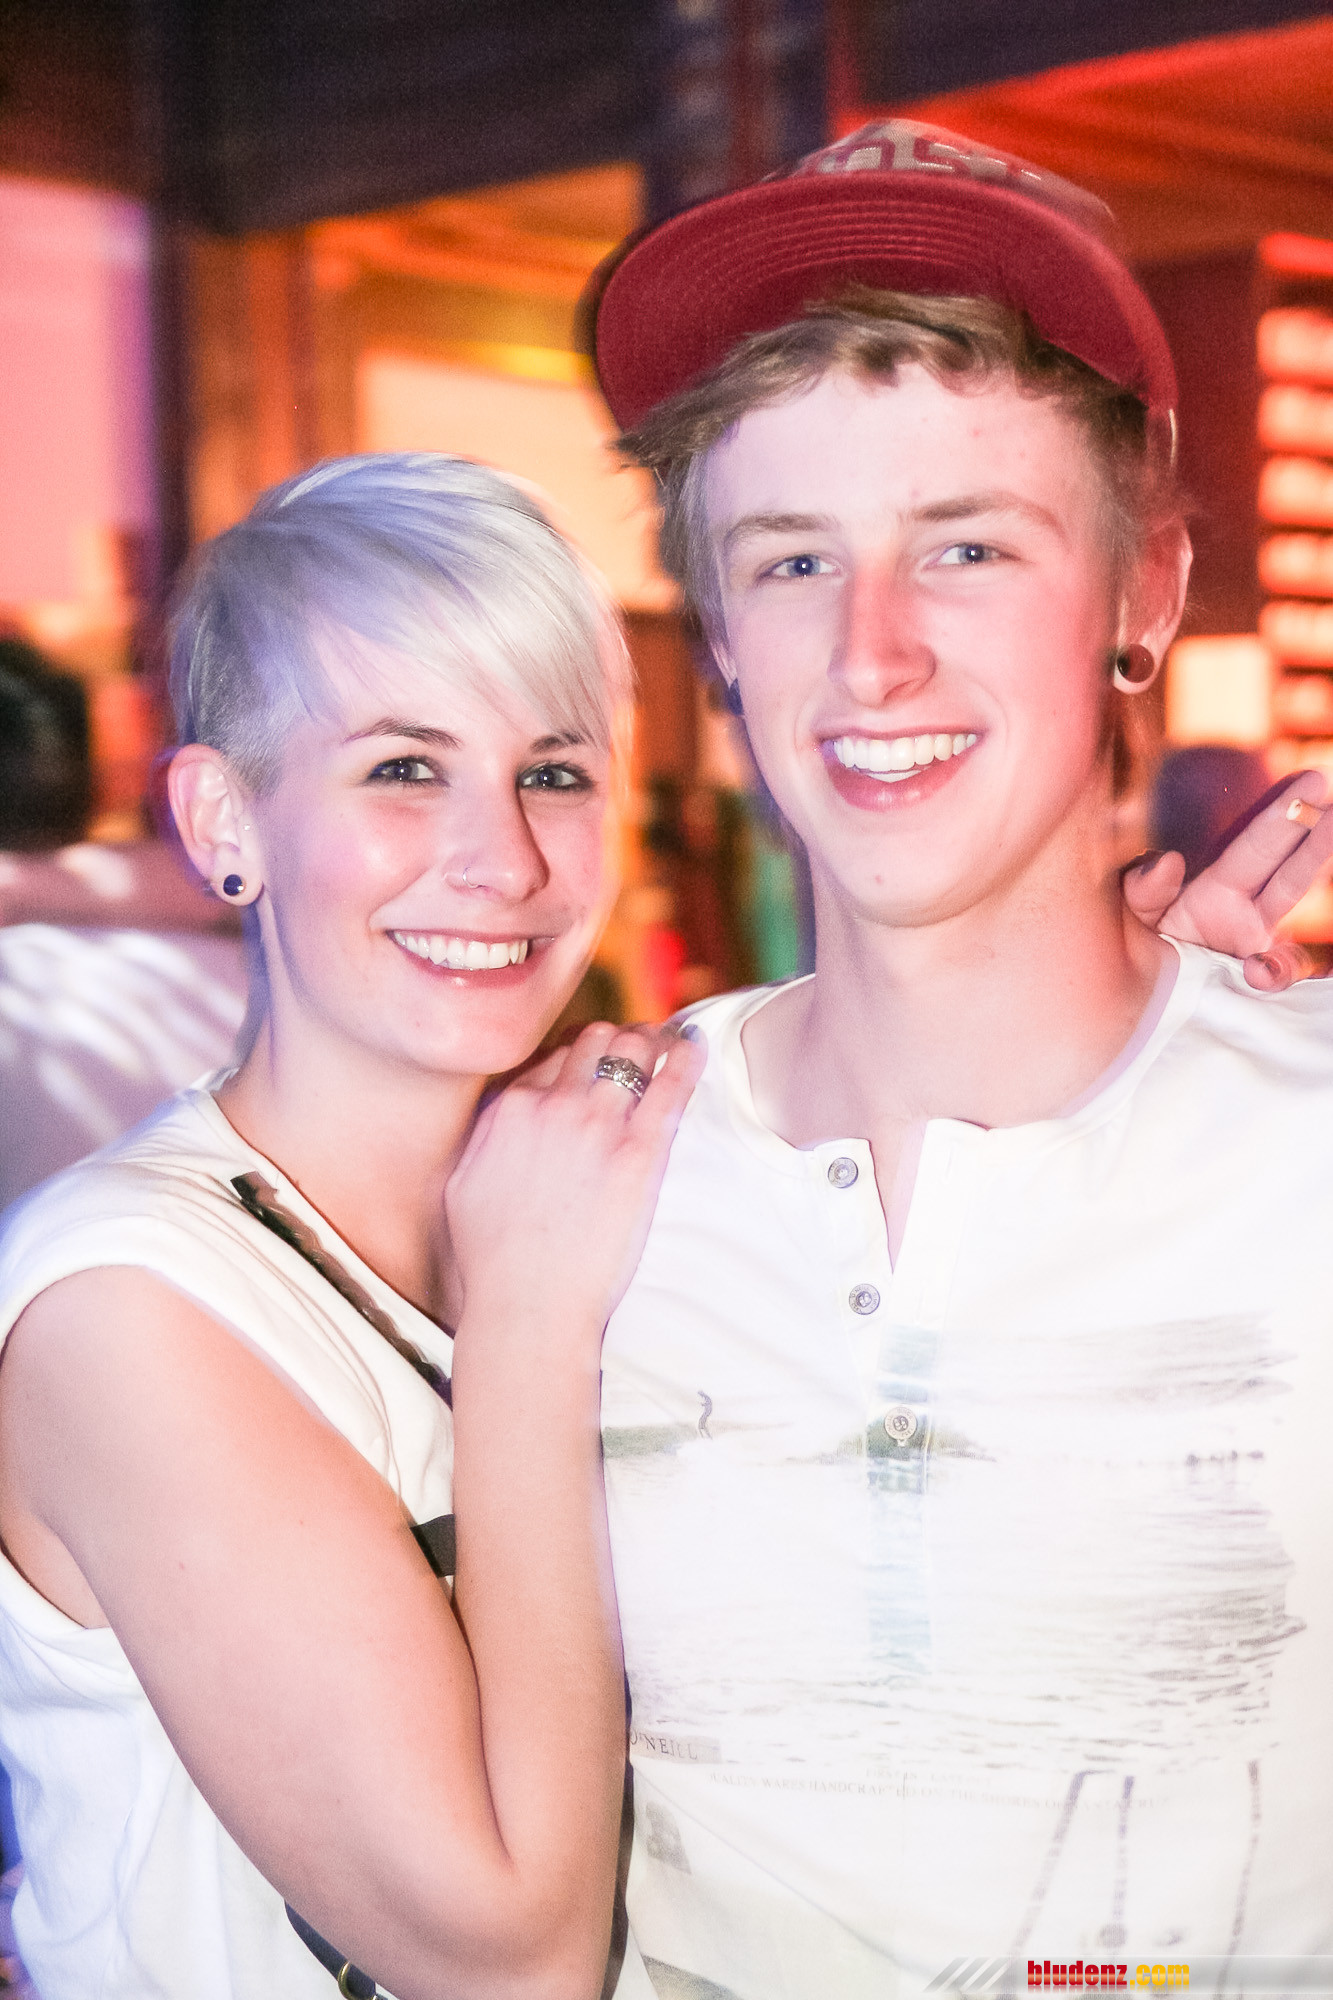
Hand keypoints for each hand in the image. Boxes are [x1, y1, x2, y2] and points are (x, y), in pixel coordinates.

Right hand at [446, 1020, 703, 1333]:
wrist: (529, 1304)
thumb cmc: (491, 1259)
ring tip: (669, 1043)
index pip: (553, 1055)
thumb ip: (483, 1138)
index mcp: (509, 1109)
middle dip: (618, 1037)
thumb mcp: (462, 1184)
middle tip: (639, 1046)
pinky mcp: (641, 1154)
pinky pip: (671, 1085)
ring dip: (653, 1039)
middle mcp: (553, 1106)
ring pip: (632, 1049)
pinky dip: (686, 1058)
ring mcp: (598, 1126)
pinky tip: (695, 1046)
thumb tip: (497, 1118)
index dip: (578, 1054)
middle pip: (594, 1040)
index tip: (596, 1063)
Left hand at [1124, 772, 1332, 990]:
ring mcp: (1258, 950)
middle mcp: (1250, 915)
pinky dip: (1277, 972)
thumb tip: (1169, 861)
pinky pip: (1278, 976)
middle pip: (1293, 874)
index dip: (1285, 814)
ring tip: (1326, 861)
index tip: (1312, 782)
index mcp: (1221, 887)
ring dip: (1308, 904)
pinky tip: (1258, 972)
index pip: (1259, 845)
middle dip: (1318, 840)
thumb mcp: (1130, 914)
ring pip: (1293, 921)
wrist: (1136, 1001)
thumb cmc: (1137, 949)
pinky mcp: (1254, 983)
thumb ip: (1142, 887)